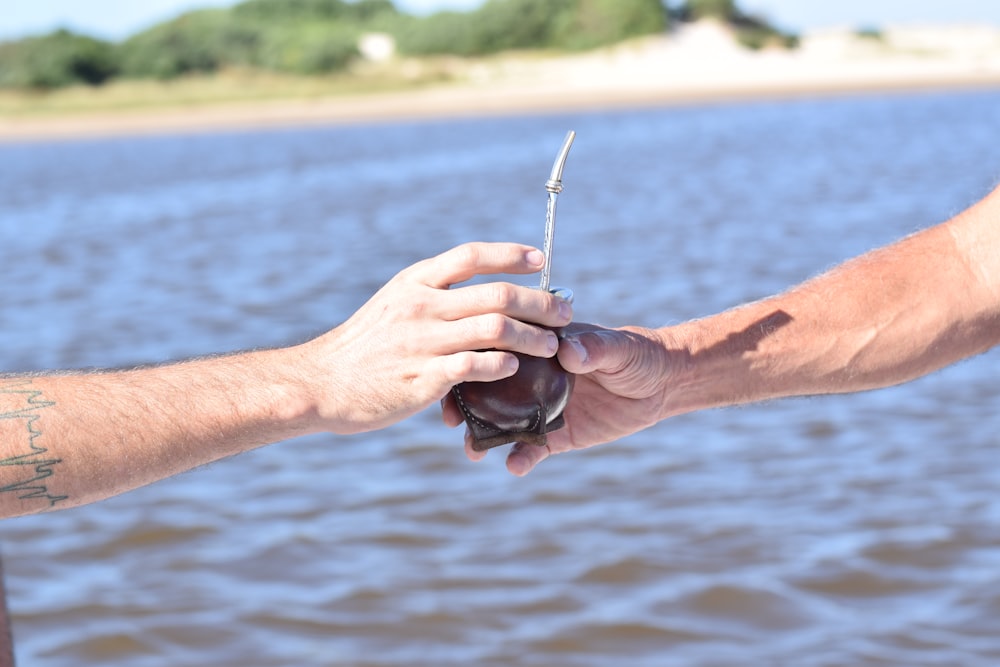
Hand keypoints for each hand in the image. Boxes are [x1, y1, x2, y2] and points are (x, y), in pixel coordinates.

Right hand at [299, 243, 572, 433]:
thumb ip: (432, 294)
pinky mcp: (424, 378)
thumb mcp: (393, 304)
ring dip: (532, 336)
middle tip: (564, 311)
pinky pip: (476, 367)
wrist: (322, 383)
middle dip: (540, 302)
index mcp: (416, 282)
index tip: (541, 260)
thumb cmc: (365, 347)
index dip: (511, 255)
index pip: (471, 256)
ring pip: (496, 329)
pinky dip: (503, 366)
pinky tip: (515, 369)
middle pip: (497, 294)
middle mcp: (422, 305)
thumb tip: (476, 287)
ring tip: (551, 346)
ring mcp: (423, 341)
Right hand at [444, 323, 676, 474]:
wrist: (660, 385)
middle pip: (489, 390)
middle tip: (450, 420)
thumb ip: (593, 349)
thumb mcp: (618, 348)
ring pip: (504, 423)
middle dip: (465, 404)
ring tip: (472, 450)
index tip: (455, 371)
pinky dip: (522, 459)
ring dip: (484, 437)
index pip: (499, 350)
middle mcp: (533, 378)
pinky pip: (533, 449)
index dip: (474, 359)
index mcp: (540, 348)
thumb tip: (568, 352)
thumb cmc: (636, 354)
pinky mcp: (558, 435)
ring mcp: (542, 407)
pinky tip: (514, 467)